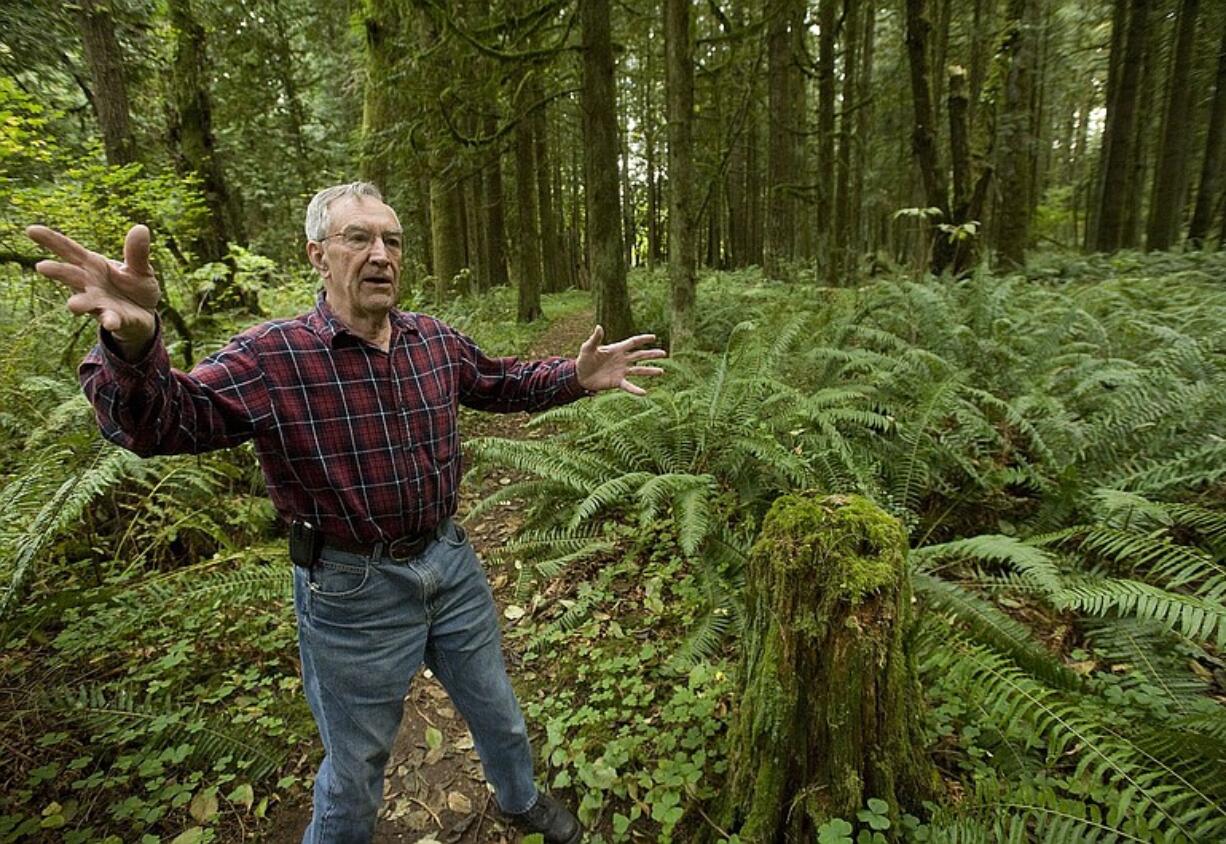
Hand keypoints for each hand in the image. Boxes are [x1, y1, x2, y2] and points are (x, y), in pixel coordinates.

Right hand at [26, 223, 160, 356]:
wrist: (144, 315)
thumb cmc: (135, 287)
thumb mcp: (140, 268)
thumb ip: (137, 253)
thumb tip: (141, 228)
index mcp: (93, 265)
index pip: (69, 250)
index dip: (51, 240)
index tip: (31, 230)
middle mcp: (89, 284)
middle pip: (70, 275)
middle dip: (57, 272)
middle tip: (42, 267)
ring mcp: (99, 303)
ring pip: (85, 301)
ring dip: (79, 303)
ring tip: (72, 306)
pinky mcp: (114, 319)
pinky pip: (110, 319)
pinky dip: (110, 321)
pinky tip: (110, 323)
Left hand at [576, 326, 666, 395]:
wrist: (579, 376)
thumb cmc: (584, 360)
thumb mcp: (588, 348)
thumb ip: (595, 339)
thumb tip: (599, 327)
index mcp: (616, 349)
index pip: (632, 343)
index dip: (643, 339)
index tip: (654, 337)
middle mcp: (622, 360)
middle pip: (640, 356)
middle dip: (652, 354)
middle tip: (664, 353)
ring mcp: (621, 371)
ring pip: (638, 370)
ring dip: (649, 371)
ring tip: (661, 371)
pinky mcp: (617, 382)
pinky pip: (629, 386)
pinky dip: (635, 389)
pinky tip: (644, 392)